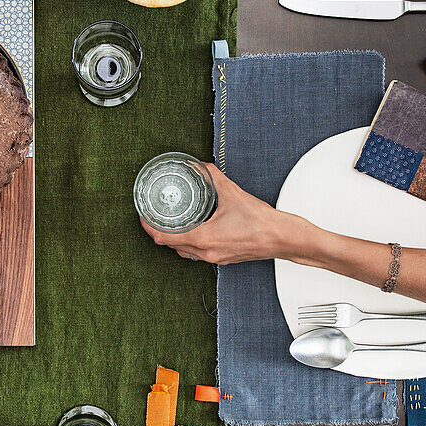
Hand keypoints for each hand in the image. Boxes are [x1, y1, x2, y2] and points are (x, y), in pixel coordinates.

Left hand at [140, 164, 308, 264]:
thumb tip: (200, 166)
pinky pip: (197, 253)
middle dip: (159, 231)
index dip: (148, 227)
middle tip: (153, 216)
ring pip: (183, 251)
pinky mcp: (222, 258)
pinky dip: (189, 242)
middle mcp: (206, 252)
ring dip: (174, 238)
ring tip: (170, 222)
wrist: (282, 238)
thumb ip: (213, 177)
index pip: (163, 238)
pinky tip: (194, 229)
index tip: (143, 216)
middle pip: (170, 246)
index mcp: (204, 239)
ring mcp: (214, 258)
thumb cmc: (262, 222)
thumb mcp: (233, 193)